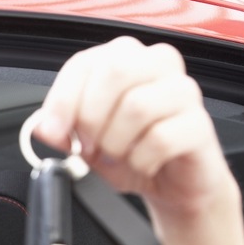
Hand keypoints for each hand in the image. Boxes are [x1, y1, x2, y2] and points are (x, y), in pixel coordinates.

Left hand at [33, 37, 235, 228]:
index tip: (54, 132)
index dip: (63, 100)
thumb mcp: (85, 142)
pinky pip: (161, 139)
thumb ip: (61, 128)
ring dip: (116, 144)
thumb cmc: (132, 153)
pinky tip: (143, 164)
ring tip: (119, 157)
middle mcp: (157, 65)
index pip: (85, 62)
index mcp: (125, 59)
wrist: (172, 185)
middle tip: (90, 145)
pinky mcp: (199, 124)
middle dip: (91, 117)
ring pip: (137, 106)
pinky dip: (141, 161)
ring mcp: (183, 92)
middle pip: (115, 72)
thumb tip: (43, 125)